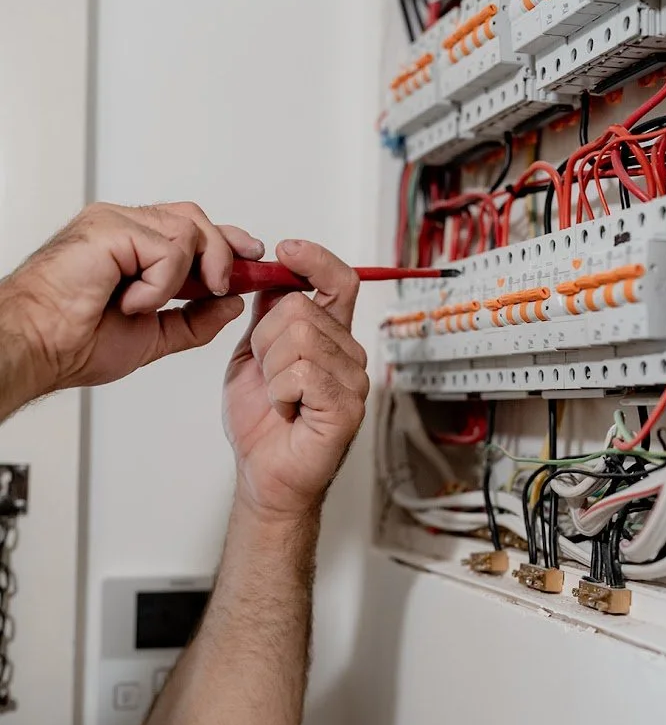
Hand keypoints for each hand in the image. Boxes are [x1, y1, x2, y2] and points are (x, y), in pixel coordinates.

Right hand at [1, 202, 260, 396]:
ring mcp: (115, 222)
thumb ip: (194, 320)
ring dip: (184, 278)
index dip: (227, 241)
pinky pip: (168, 249)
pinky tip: (130, 302)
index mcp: (131, 245)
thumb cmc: (76, 341)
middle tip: (223, 288)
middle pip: (196, 219)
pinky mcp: (109, 228)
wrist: (41, 347)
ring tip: (149, 304)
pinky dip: (159, 284)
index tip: (254, 260)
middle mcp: (123, 226)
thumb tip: (231, 303)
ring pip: (188, 231)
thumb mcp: (154, 335)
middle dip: (222, 255)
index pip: (191, 227)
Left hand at [223, 241, 368, 518]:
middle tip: (267, 375)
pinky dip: (280, 392)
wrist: (262, 473)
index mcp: (330, 337)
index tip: (286, 250)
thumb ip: (266, 317)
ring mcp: (353, 381)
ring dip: (271, 369)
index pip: (338, 280)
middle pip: (299, 307)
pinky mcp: (346, 407)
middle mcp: (348, 354)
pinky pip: (302, 373)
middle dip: (264, 340)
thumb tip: (272, 278)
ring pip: (298, 339)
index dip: (314, 259)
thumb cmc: (261, 422)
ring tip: (278, 396)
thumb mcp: (254, 356)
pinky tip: (286, 410)